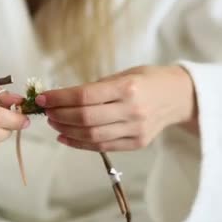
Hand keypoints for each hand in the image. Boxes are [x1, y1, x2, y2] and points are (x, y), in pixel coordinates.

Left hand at [36, 65, 197, 151]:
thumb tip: (61, 97)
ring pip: (92, 136)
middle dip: (59, 115)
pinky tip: (66, 137)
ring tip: (54, 123)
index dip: (59, 98)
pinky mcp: (137, 143)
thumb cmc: (148, 80)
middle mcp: (133, 110)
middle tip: (46, 111)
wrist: (179, 96)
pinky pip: (102, 146)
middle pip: (85, 118)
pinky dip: (80, 144)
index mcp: (128, 87)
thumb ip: (95, 87)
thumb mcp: (124, 74)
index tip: (42, 98)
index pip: (85, 95)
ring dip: (66, 131)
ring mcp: (136, 130)